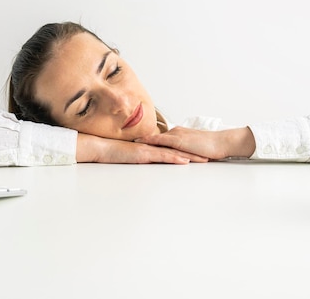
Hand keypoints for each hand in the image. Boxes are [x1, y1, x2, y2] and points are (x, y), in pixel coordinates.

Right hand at [75, 133, 208, 163]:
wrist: (100, 147)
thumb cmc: (113, 153)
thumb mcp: (131, 157)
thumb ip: (142, 157)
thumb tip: (152, 162)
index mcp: (151, 147)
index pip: (172, 149)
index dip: (187, 151)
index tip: (199, 154)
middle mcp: (152, 147)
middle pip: (177, 149)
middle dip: (194, 153)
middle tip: (209, 156)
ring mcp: (149, 150)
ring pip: (174, 152)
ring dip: (189, 156)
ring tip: (203, 160)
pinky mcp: (144, 154)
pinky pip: (162, 156)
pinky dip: (174, 158)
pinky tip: (184, 160)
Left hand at [134, 126, 255, 159]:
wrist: (222, 143)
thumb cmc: (212, 147)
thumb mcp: (195, 149)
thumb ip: (185, 151)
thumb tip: (178, 156)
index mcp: (178, 134)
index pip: (158, 137)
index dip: (145, 139)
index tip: (133, 142)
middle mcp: (175, 132)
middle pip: (153, 136)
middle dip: (139, 139)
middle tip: (123, 141)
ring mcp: (176, 135)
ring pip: (154, 138)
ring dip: (141, 140)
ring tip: (126, 142)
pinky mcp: (179, 141)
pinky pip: (161, 141)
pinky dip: (150, 141)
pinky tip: (140, 143)